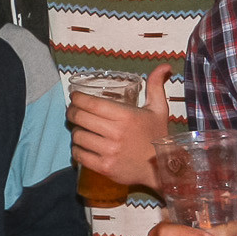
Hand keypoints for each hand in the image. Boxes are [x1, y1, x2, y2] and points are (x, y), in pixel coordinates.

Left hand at [69, 64, 171, 190]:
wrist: (161, 169)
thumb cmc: (157, 137)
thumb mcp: (159, 109)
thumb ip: (155, 86)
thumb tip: (164, 66)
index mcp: (126, 116)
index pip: (93, 104)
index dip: (78, 99)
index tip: (75, 97)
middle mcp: (116, 133)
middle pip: (81, 118)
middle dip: (72, 112)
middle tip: (73, 111)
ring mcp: (109, 151)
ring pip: (78, 136)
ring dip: (75, 131)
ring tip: (80, 129)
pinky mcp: (104, 167)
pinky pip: (79, 155)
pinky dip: (76, 149)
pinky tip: (81, 145)